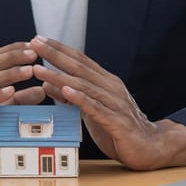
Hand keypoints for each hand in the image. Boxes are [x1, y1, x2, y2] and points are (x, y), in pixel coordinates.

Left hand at [29, 35, 185, 169]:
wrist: (151, 146)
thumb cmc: (118, 127)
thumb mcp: (90, 110)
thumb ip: (70, 96)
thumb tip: (47, 83)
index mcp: (104, 82)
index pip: (79, 60)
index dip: (58, 49)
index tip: (37, 40)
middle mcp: (110, 87)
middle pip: (79, 67)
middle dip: (55, 54)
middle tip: (34, 43)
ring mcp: (115, 103)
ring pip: (84, 85)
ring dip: (60, 76)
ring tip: (39, 69)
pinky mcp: (117, 121)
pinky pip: (95, 107)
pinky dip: (80, 98)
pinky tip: (65, 91)